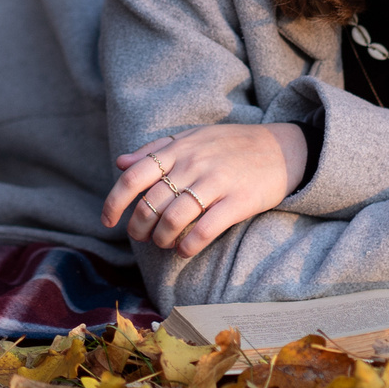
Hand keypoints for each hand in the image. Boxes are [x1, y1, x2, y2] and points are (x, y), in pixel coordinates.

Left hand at [102, 124, 308, 258]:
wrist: (281, 148)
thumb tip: (120, 163)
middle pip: (150, 204)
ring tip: (165, 243)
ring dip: (162, 239)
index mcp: (177, 149)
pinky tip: (185, 250)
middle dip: (139, 227)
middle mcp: (192, 164)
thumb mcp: (192, 138)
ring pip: (172, 220)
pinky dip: (187, 246)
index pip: (133, 177)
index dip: (114, 202)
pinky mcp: (237, 202)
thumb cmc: (231, 145)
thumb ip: (155, 150)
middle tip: (142, 236)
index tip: (107, 221)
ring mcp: (215, 182)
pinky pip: (203, 230)